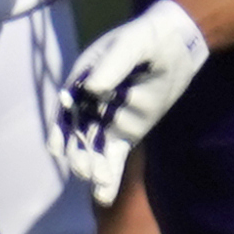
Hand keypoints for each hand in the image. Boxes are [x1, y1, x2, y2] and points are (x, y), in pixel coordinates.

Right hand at [53, 0, 209, 204]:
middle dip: (78, 154)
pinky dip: (110, 174)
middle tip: (85, 170)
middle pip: (77, 134)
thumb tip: (93, 87)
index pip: (66, 109)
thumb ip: (113, 65)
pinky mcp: (126, 132)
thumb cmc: (148, 39)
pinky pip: (114, 156)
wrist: (174, 46)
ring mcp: (106, 120)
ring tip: (98, 182)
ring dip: (93, 167)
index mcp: (82, 81)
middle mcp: (88, 104)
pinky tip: (105, 194)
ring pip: (94, 149)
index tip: (58, 148)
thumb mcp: (132, 44)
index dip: (61, 129)